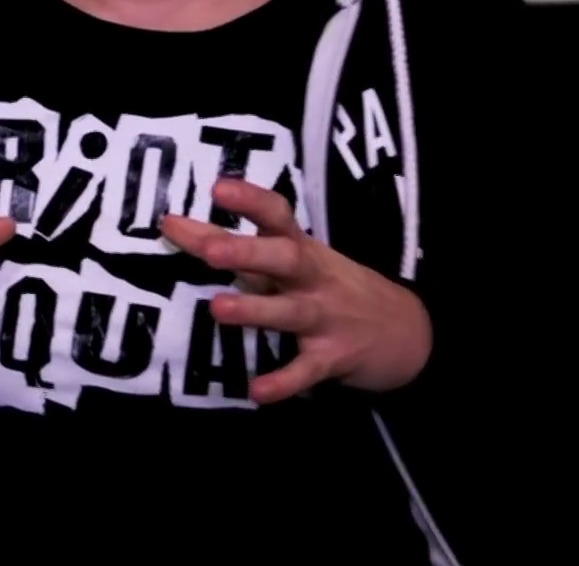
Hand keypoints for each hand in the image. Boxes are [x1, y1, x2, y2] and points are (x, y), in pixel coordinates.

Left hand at [159, 179, 430, 404]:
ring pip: (290, 312)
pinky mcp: (333, 357)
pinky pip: (305, 370)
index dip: (251, 199)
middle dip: (248, 253)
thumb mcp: (291, 261)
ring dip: (256, 310)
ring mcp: (326, 318)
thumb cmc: (329, 287)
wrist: (406, 331)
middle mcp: (313, 278)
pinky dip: (283, 382)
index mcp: (301, 249)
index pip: (277, 215)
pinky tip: (256, 391)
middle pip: (284, 258)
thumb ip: (234, 245)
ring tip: (218, 309)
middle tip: (211, 251)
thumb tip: (171, 225)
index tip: (218, 187)